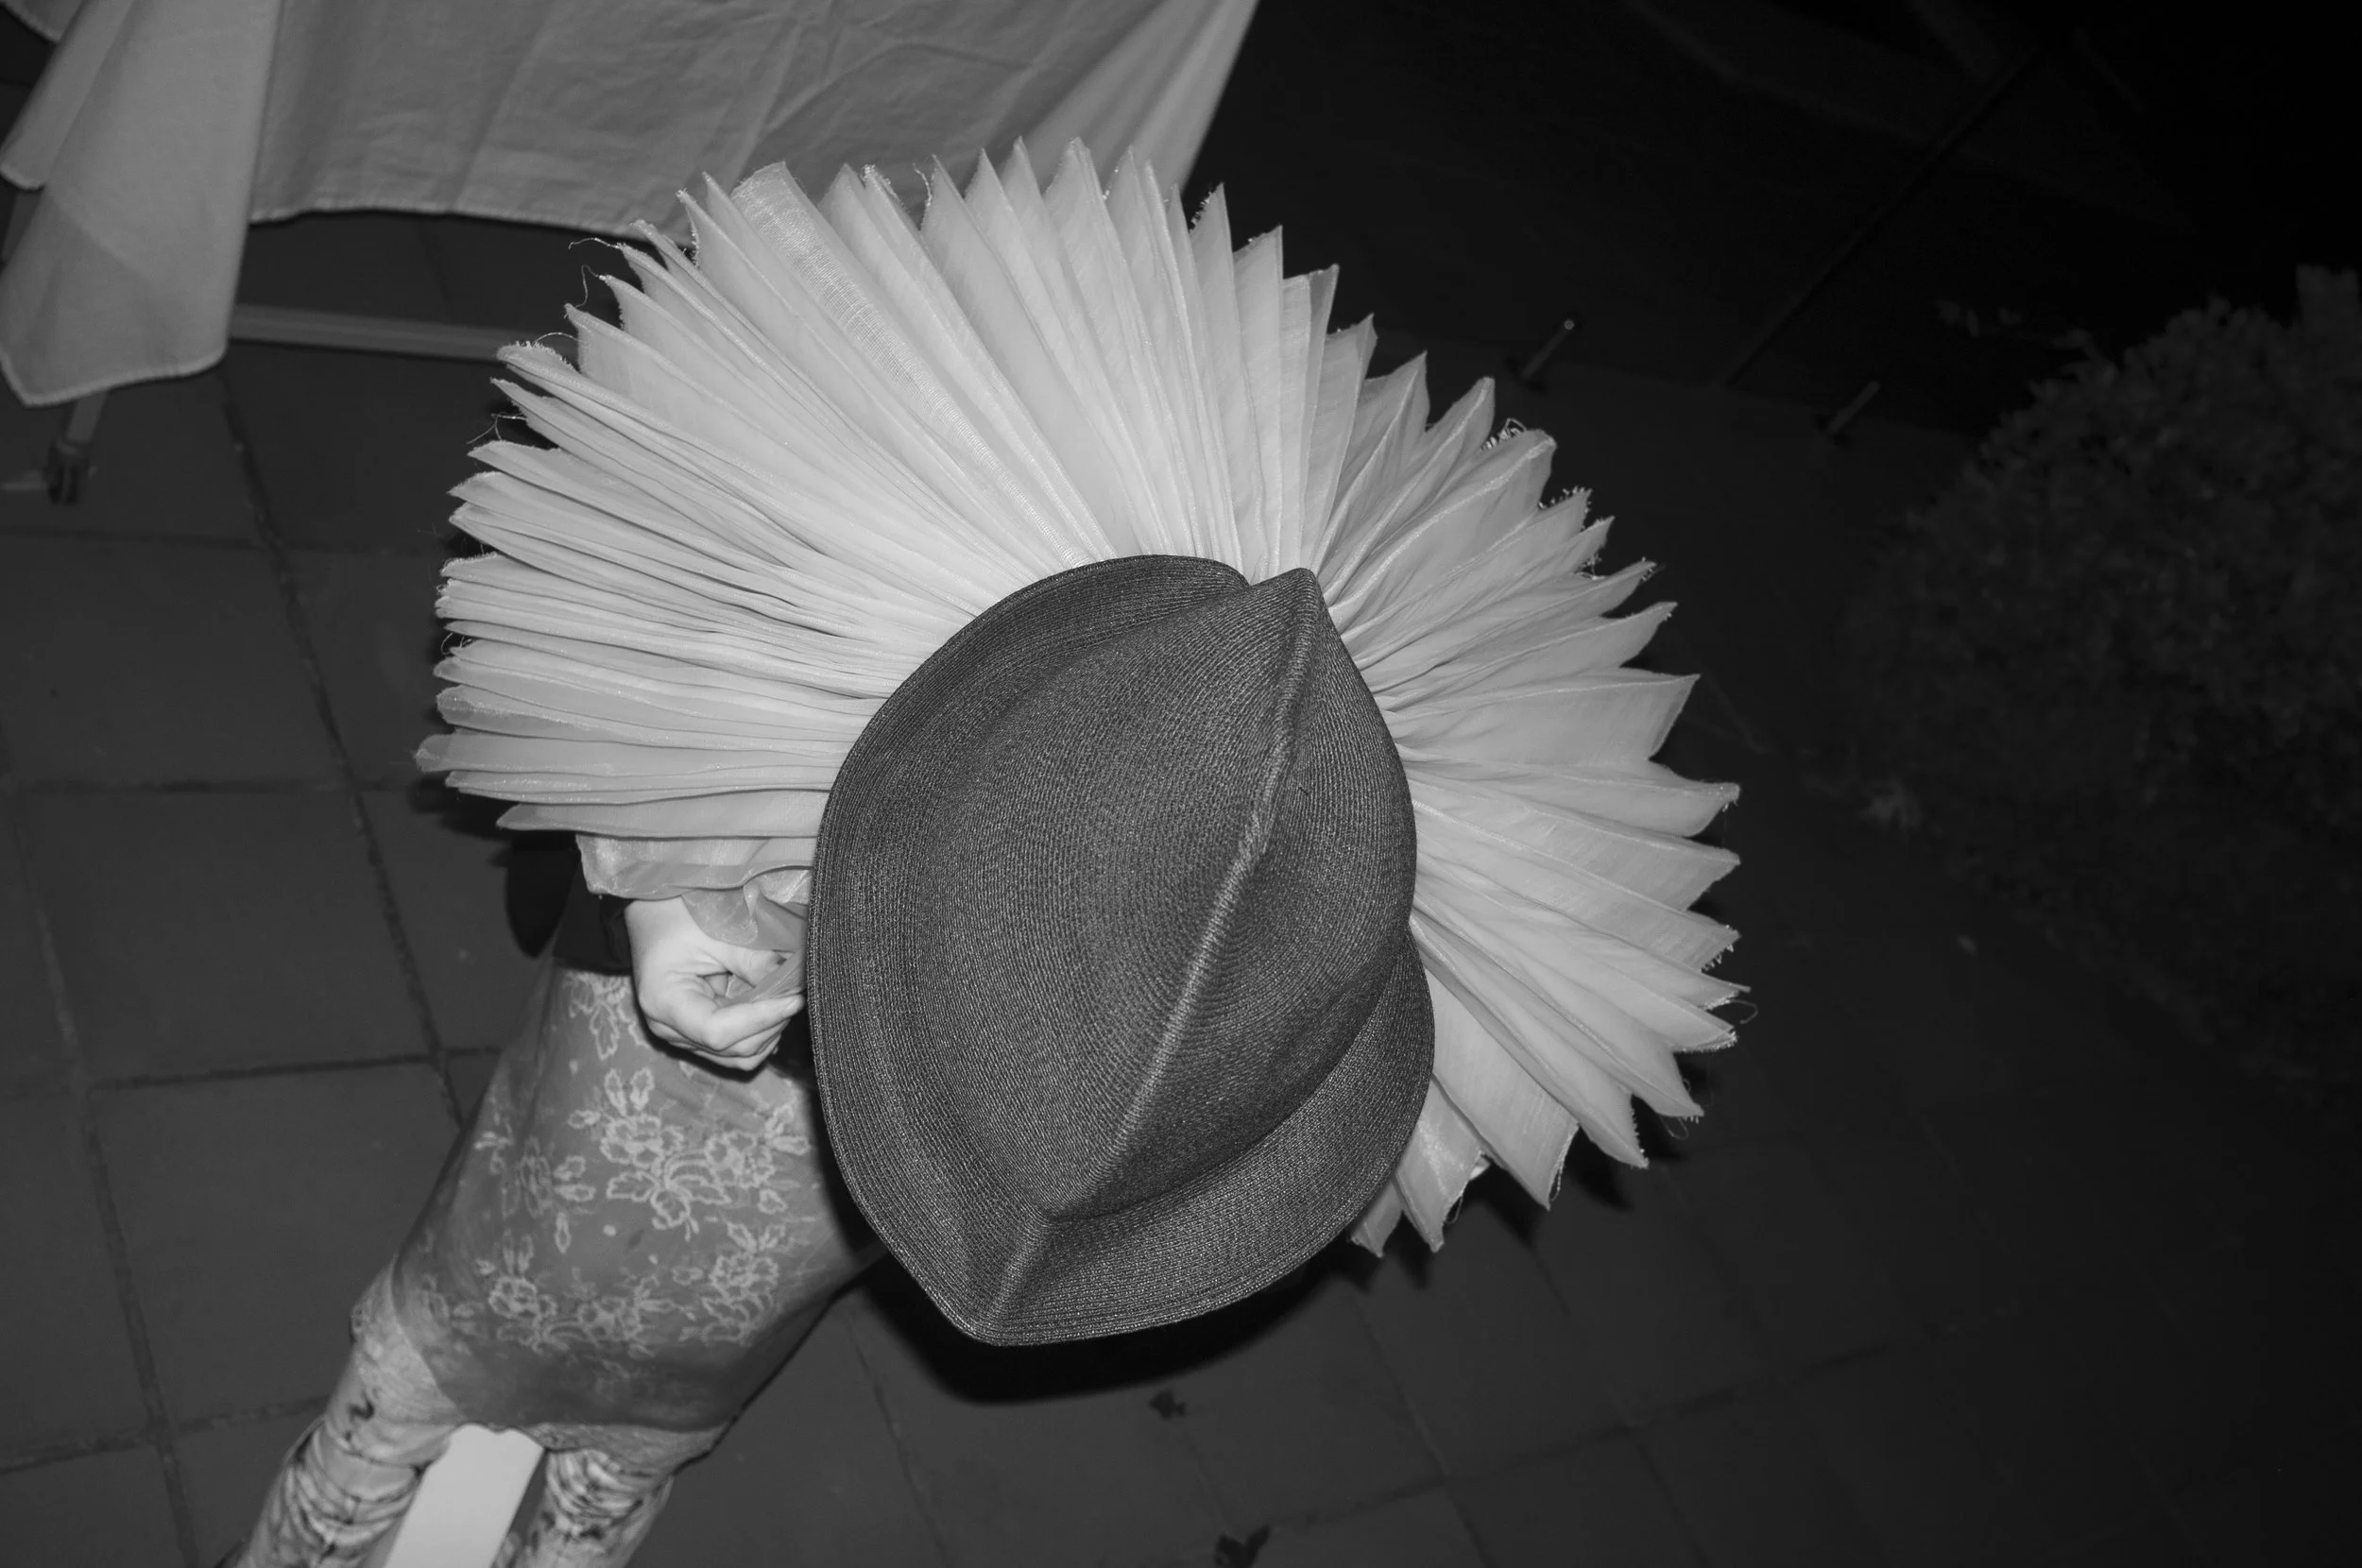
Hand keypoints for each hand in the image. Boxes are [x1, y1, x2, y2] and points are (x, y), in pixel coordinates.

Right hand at [625, 896, 802, 1069]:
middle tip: (796, 995)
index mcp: (664, 1002)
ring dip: (767, 1033)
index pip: (718, 1032)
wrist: (654, 918)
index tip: (794, 999)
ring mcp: (680, 1036)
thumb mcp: (718, 934)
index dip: (761, 1019)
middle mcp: (668, 1029)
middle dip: (770, 1025)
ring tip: (784, 1001)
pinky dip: (757, 1033)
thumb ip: (755, 962)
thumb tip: (795, 984)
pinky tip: (771, 1009)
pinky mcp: (694, 1035)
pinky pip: (732, 1048)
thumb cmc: (679, 918)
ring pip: (735, 1057)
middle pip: (730, 1048)